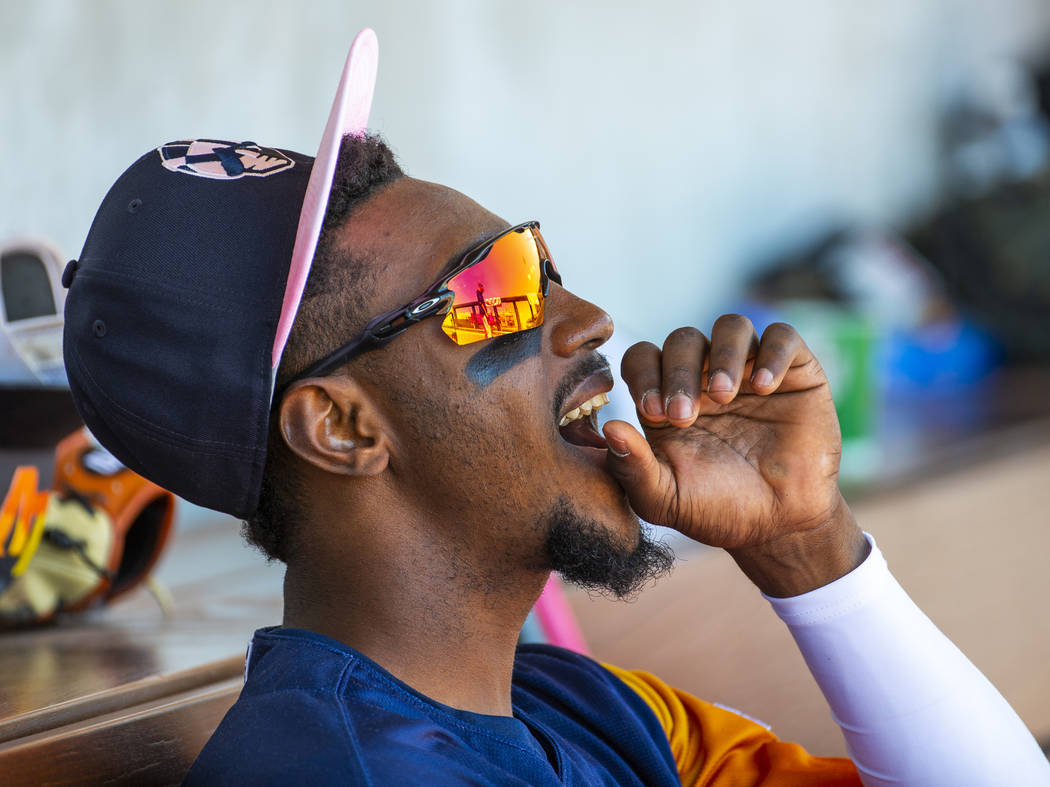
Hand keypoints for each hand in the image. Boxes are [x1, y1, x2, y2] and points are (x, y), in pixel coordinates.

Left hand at [603, 315, 868, 595]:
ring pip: (731, 326)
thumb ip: (631, 468)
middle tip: (684, 415)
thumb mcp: (665, 499)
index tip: (653, 413)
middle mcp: (705, 374)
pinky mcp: (794, 371)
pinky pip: (782, 337)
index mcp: (666, 396)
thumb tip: (609, 428)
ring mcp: (749, 368)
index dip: (643, 376)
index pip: (643, 358)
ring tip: (723, 394)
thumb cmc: (715, 510)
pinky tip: (764, 388)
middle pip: (683, 340)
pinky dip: (771, 354)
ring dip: (722, 354)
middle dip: (678, 373)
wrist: (779, 525)